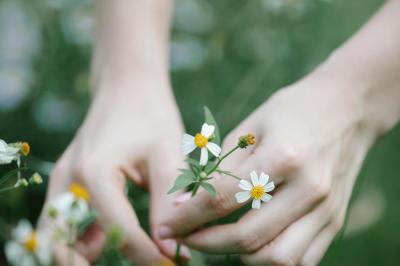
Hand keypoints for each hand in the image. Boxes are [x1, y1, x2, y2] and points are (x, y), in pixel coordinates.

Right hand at [39, 81, 188, 265]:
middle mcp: (68, 180)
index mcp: (95, 173)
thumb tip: (172, 249)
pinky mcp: (67, 182)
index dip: (147, 255)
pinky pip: (63, 221)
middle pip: (65, 244)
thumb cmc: (150, 114)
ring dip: (80, 257)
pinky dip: (79, 240)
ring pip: (56, 236)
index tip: (171, 264)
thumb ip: (168, 203)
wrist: (127, 86)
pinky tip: (105, 242)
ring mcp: (62, 181)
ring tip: (120, 258)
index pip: (119, 231)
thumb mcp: (166, 156)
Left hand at [158, 76, 378, 265]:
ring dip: (239, 257)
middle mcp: (308, 188)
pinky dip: (270, 259)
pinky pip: (301, 260)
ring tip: (217, 241)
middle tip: (185, 237)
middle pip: (248, 237)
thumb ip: (219, 169)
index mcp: (282, 156)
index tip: (165, 226)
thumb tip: (184, 204)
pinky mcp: (336, 221)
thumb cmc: (292, 111)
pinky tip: (251, 244)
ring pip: (277, 259)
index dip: (186, 218)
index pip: (222, 200)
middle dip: (205, 244)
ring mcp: (326, 209)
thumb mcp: (250, 128)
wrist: (348, 108)